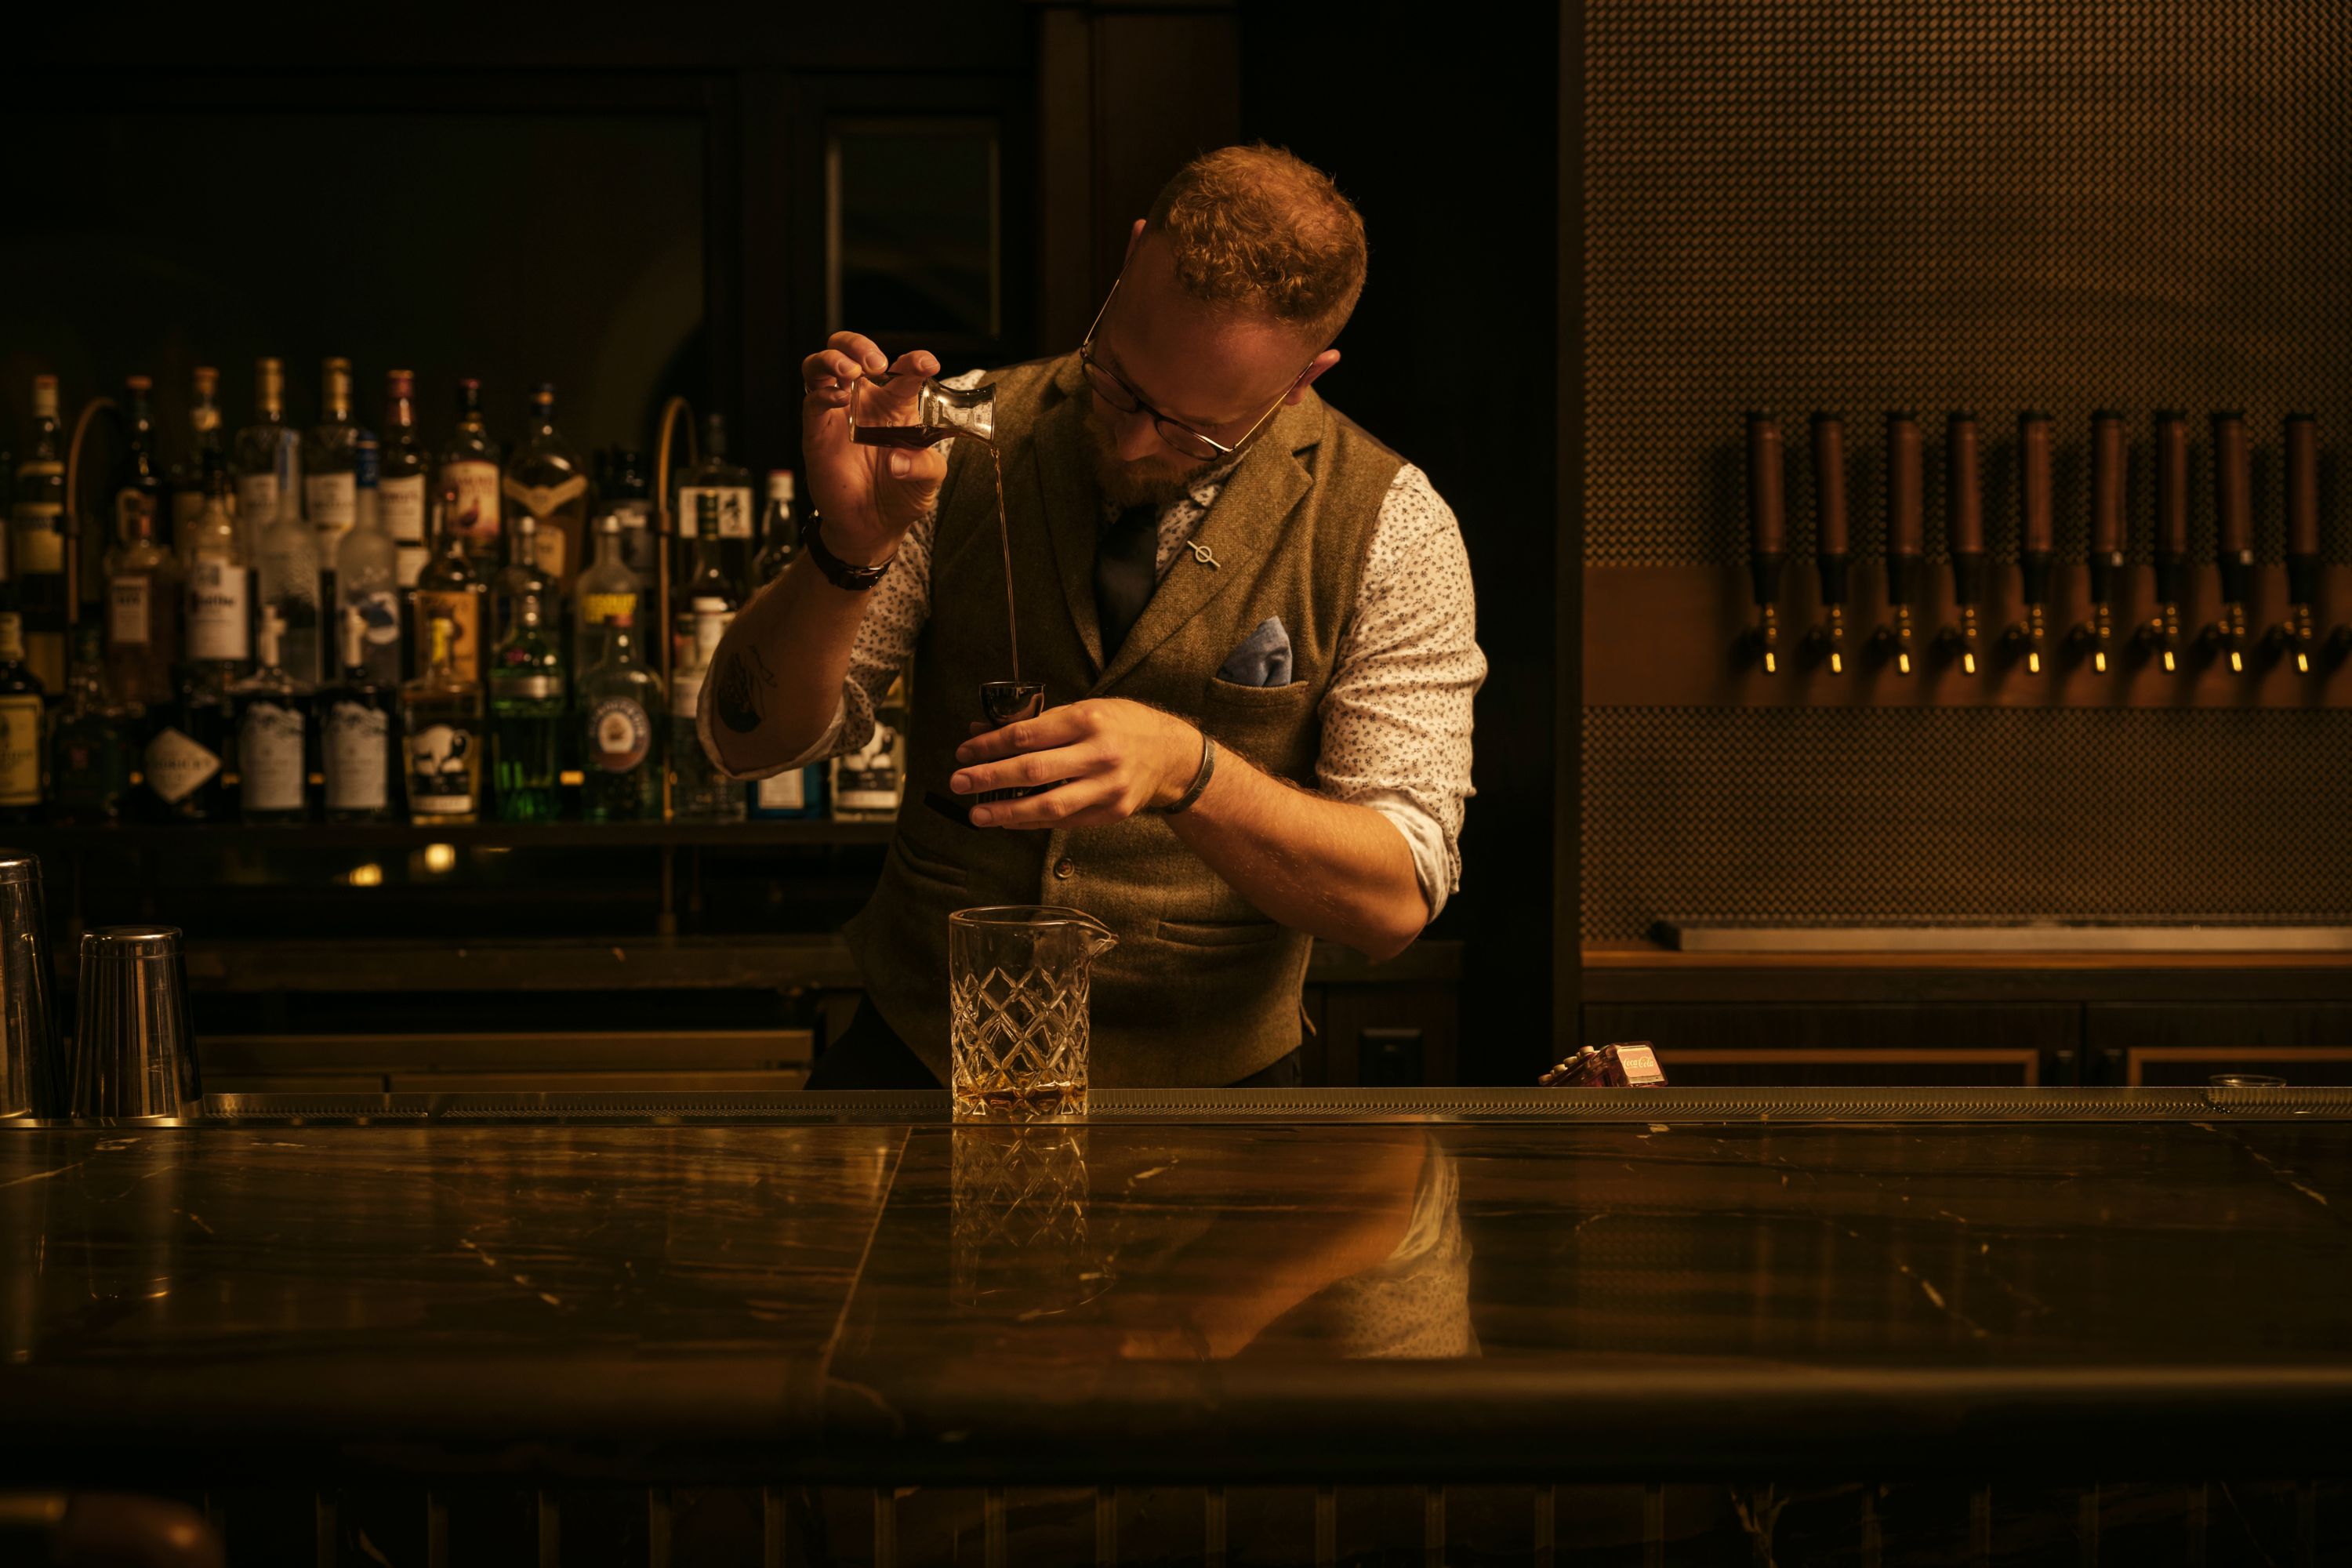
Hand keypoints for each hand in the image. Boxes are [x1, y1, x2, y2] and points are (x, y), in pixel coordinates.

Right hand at [799, 333, 946, 564]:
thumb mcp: (928, 480)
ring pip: (822, 365)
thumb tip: (900, 460)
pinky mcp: (817, 431)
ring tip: (852, 372)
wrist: (872, 526)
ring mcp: (837, 412)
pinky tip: (838, 399)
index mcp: (896, 403)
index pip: (903, 368)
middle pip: (851, 351)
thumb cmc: (901, 494)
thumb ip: (925, 465)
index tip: (926, 364)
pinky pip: (812, 401)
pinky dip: (823, 394)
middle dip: (859, 345)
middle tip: (876, 363)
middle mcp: (864, 400)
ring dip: (835, 359)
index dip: (914, 359)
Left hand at [949, 700, 1200, 828]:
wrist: (1172, 757)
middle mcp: (1099, 755)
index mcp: (1089, 720)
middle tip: (959, 782)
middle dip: (990, 777)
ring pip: (1048, 805)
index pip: (1028, 735)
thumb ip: (1036, 723)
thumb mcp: (1083, 710)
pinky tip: (1008, 820)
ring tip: (977, 814)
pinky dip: (1032, 822)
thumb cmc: (1122, 725)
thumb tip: (982, 732)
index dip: (991, 745)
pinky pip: (1063, 821)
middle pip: (1034, 770)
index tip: (965, 752)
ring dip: (1006, 811)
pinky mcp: (1111, 813)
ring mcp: (1107, 788)